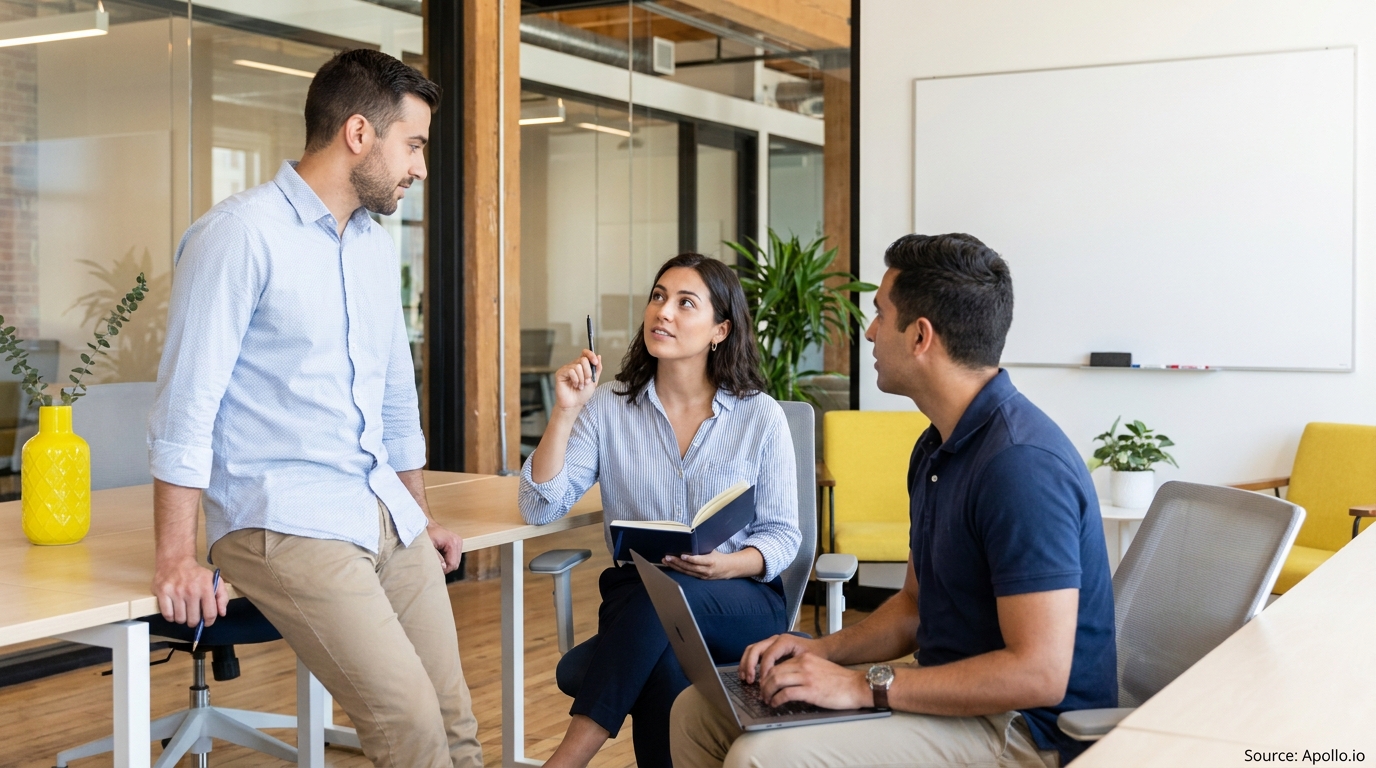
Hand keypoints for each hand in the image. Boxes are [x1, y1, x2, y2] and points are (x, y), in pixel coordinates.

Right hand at [153, 557, 227, 627]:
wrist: (176, 561)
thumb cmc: (196, 573)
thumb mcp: (214, 580)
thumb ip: (222, 596)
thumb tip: (222, 613)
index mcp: (205, 587)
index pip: (210, 613)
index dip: (209, 622)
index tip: (206, 622)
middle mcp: (191, 590)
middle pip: (193, 619)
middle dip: (194, 621)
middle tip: (193, 617)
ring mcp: (175, 592)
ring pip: (180, 619)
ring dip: (182, 619)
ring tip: (183, 612)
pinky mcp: (162, 592)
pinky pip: (167, 615)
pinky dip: (171, 617)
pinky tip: (174, 611)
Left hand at [427, 521, 463, 573]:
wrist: (427, 525)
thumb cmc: (426, 534)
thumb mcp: (429, 546)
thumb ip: (436, 557)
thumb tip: (443, 567)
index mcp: (453, 543)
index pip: (453, 564)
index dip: (444, 569)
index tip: (435, 568)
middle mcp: (458, 542)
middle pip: (456, 563)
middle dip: (446, 567)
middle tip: (435, 564)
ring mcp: (458, 542)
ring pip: (456, 561)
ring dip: (446, 562)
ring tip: (437, 558)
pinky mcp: (457, 543)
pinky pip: (455, 557)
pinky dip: (448, 559)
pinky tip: (440, 555)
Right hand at [553, 350, 601, 412]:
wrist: (575, 404)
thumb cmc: (583, 394)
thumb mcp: (594, 381)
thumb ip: (597, 369)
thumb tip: (599, 356)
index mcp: (581, 366)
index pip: (585, 353)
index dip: (590, 355)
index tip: (595, 362)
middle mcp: (573, 365)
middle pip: (583, 359)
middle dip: (588, 372)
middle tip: (587, 381)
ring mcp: (566, 369)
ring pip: (577, 366)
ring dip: (582, 378)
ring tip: (580, 386)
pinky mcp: (560, 373)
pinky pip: (571, 371)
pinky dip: (575, 380)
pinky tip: (574, 385)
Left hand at [663, 549, 757, 579]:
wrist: (729, 568)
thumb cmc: (719, 556)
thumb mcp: (712, 551)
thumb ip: (701, 549)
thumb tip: (689, 541)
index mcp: (711, 562)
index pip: (699, 561)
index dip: (690, 559)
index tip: (682, 555)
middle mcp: (706, 570)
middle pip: (689, 567)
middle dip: (677, 562)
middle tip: (667, 557)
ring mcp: (703, 576)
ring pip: (687, 572)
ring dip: (675, 566)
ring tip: (666, 561)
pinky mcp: (700, 578)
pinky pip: (688, 574)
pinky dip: (679, 569)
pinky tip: (672, 565)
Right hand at [739, 632, 822, 683]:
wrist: (821, 649)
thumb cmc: (815, 656)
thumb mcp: (806, 662)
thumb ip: (792, 669)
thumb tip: (779, 683)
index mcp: (784, 641)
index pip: (768, 655)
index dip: (763, 670)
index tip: (763, 684)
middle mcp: (775, 639)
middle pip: (755, 649)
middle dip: (749, 665)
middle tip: (750, 681)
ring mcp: (771, 642)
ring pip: (752, 649)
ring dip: (746, 664)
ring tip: (745, 678)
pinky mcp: (770, 648)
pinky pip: (754, 652)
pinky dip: (748, 663)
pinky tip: (748, 674)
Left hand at [758, 654, 872, 709]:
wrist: (857, 686)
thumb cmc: (840, 681)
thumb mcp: (819, 667)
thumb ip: (803, 670)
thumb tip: (786, 681)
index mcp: (805, 658)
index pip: (778, 664)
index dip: (768, 676)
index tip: (765, 684)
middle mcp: (803, 664)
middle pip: (773, 671)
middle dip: (764, 684)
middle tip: (762, 694)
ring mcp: (807, 677)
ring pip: (776, 681)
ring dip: (768, 692)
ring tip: (767, 700)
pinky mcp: (810, 691)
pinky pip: (786, 694)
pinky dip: (777, 700)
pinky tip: (776, 704)